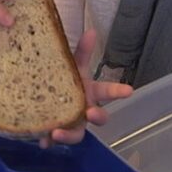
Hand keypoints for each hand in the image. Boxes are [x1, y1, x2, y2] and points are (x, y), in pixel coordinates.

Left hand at [39, 29, 132, 147]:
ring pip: (77, 134)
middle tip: (90, 112)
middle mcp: (86, 109)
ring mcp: (74, 123)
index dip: (119, 91)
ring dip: (69, 135)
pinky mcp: (57, 132)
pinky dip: (49, 141)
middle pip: (99, 117)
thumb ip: (82, 51)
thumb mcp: (72, 64)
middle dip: (98, 116)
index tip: (129, 90)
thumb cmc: (65, 79)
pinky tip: (42, 140)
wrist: (45, 93)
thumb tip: (91, 31)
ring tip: (57, 132)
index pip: (108, 91)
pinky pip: (54, 140)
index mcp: (91, 92)